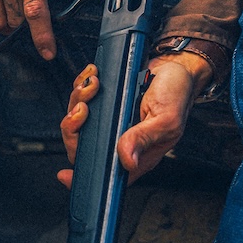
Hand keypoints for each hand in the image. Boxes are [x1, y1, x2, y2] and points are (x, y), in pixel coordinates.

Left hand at [58, 52, 213, 188]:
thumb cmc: (177, 95)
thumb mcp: (165, 118)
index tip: (65, 175)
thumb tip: (126, 160)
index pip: (107, 173)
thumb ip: (143, 138)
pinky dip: (81, 86)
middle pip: (83, 146)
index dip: (84, 175)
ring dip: (78, 100)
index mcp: (138, 154)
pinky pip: (81, 100)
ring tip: (93, 85)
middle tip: (84, 107)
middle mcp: (120, 140)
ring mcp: (110, 122)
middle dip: (74, 126)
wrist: (176, 67)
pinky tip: (93, 77)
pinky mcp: (104, 104)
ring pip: (78, 121)